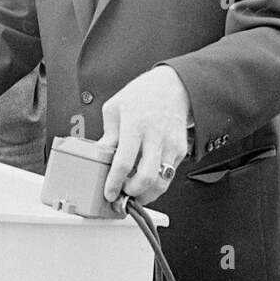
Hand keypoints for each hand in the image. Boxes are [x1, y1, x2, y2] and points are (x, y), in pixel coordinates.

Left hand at [98, 65, 190, 205]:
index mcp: (135, 125)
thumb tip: (99, 155)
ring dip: (147, 194)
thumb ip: (108, 134)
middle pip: (146, 177)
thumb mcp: (115, 108)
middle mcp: (154, 136)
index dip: (115, 183)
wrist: (172, 86)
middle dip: (132, 193)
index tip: (109, 193)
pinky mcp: (180, 150)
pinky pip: (169, 175)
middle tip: (123, 194)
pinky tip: (146, 178)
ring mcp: (170, 144)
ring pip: (162, 182)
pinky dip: (157, 182)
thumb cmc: (142, 95)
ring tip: (135, 192)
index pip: (123, 162)